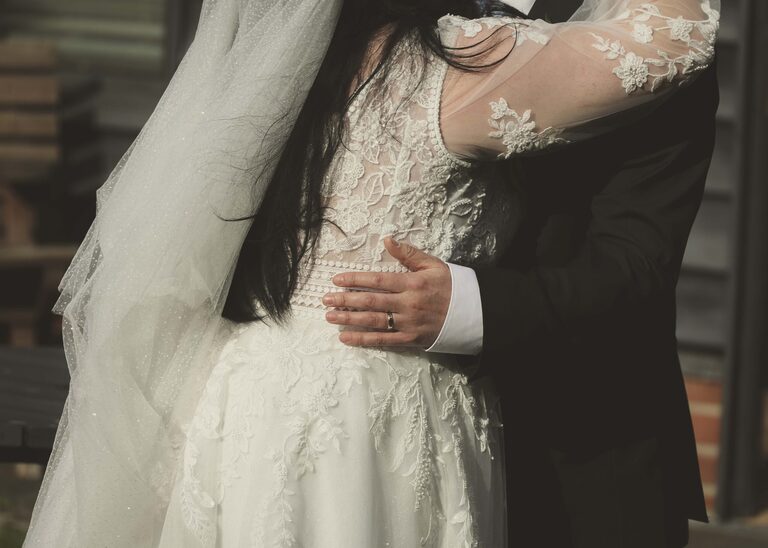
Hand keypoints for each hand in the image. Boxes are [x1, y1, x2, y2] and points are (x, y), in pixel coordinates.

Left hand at [323, 237, 450, 347]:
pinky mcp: (410, 340)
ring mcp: (408, 324)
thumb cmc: (451, 286)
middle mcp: (408, 304)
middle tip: (325, 299)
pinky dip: (363, 340)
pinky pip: (383, 340)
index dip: (355, 279)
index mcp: (412, 283)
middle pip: (370, 302)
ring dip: (349, 319)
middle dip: (345, 300)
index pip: (377, 280)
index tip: (337, 279)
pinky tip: (345, 338)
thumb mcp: (433, 265)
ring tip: (329, 316)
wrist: (473, 314)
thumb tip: (387, 240)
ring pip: (373, 321)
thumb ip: (408, 253)